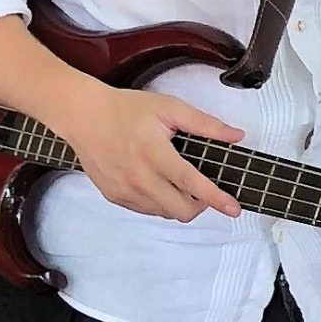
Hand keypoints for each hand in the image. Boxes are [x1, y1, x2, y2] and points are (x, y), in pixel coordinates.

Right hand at [59, 80, 244, 221]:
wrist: (83, 115)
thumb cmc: (126, 109)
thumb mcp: (170, 108)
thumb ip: (206, 124)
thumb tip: (237, 135)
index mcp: (155, 154)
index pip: (193, 184)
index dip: (217, 198)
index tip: (234, 208)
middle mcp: (138, 178)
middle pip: (181, 210)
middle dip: (200, 204)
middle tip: (202, 187)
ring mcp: (124, 190)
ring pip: (164, 214)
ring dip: (179, 203)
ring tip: (177, 181)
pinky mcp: (113, 196)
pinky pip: (146, 211)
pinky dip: (159, 203)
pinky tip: (158, 183)